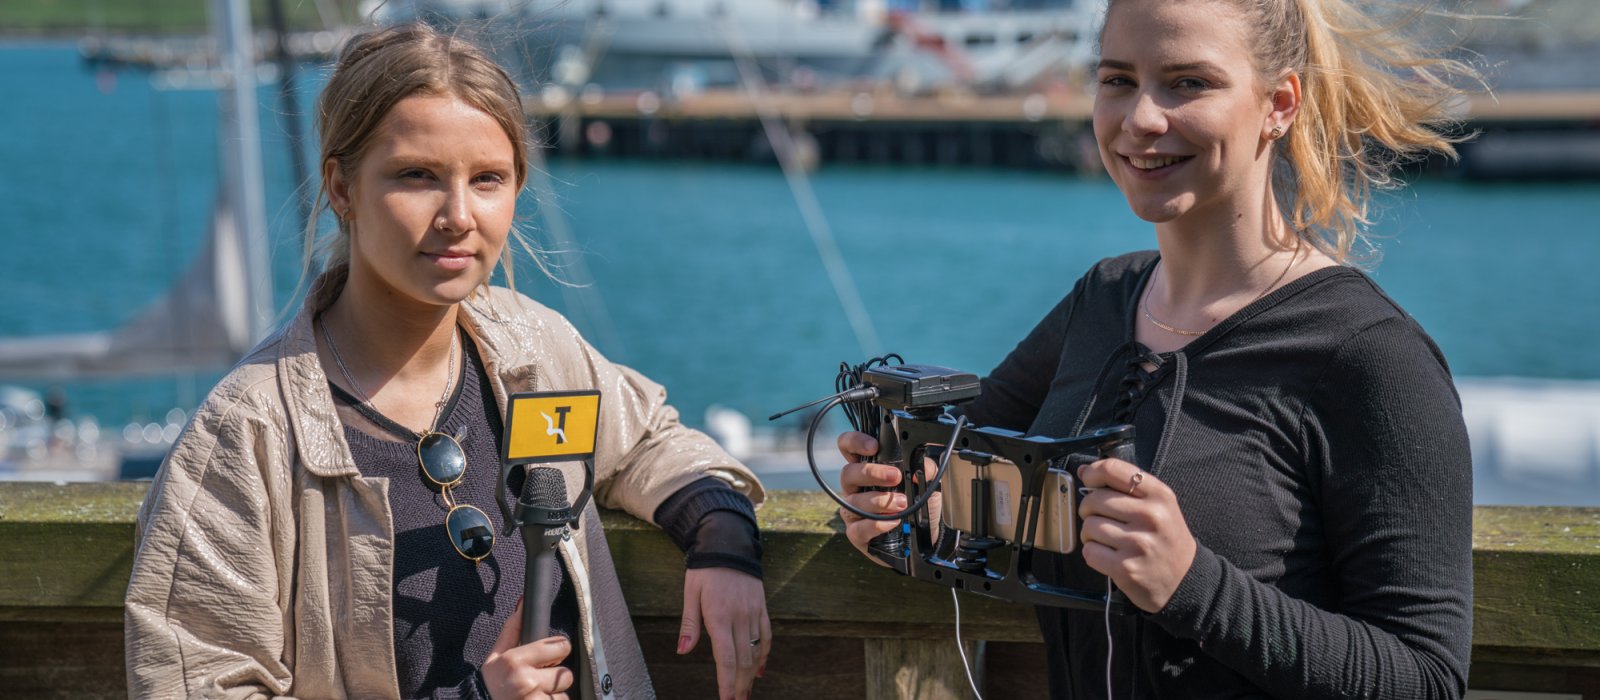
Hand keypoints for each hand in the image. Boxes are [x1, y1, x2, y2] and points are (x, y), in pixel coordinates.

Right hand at [481, 599, 574, 699]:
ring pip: (563, 694)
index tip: (549, 657)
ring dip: (552, 695)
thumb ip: (512, 630)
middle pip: (566, 674)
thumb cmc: (491, 685)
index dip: (557, 651)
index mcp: (515, 660)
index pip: (561, 646)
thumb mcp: (495, 657)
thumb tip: (522, 604)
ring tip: (534, 695)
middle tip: (539, 681)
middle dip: (556, 677)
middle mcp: (526, 681)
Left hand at [677, 567, 769, 699]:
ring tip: (746, 693)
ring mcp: (753, 613)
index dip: (727, 682)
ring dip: (751, 676)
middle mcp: (740, 617)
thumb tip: (683, 650)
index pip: (726, 658)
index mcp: (719, 616)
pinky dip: (764, 656)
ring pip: (756, 652)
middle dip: (740, 686)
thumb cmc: (705, 570)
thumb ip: (689, 624)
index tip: (727, 699)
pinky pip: (766, 637)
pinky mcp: (761, 608)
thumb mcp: (691, 593)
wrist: (728, 543)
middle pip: (744, 660)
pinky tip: (760, 671)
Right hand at [836, 431, 940, 562]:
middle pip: (847, 473)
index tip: (874, 446)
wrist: (928, 534)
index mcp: (868, 469)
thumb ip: (926, 468)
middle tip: (896, 477)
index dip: (855, 442)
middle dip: (871, 473)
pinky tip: (893, 521)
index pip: (848, 447)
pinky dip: (876, 525)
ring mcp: (854, 511)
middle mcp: (856, 488)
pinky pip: (858, 529)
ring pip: (853, 502)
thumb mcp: (928, 482)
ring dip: (879, 501)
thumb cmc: (919, 503)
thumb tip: (922, 465)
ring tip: (902, 503)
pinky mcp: (857, 534)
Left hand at [1077, 458, 1196, 612]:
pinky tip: (1108, 555)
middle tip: (1100, 518)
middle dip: (1089, 509)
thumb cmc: (1166, 539)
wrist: (1185, 580)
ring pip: (1089, 526)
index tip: (1088, 480)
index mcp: (1159, 495)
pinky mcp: (1125, 568)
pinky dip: (1093, 553)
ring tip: (1106, 539)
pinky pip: (1090, 551)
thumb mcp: (1159, 505)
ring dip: (1090, 534)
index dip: (1093, 473)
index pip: (1113, 470)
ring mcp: (1138, 543)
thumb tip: (1084, 470)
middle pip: (1094, 499)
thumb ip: (1125, 485)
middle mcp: (1150, 516)